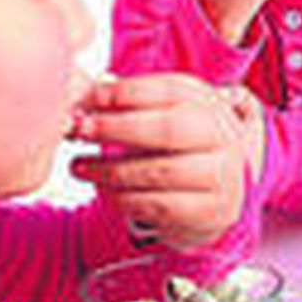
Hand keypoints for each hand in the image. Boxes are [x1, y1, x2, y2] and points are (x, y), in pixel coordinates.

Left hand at [69, 74, 260, 250]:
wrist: (217, 194)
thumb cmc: (179, 147)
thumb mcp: (163, 116)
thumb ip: (127, 105)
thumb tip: (82, 98)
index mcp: (209, 103)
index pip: (170, 89)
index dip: (127, 92)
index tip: (92, 99)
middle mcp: (222, 136)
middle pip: (168, 128)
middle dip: (118, 127)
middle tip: (82, 130)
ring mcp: (221, 175)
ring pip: (160, 172)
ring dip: (112, 170)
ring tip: (79, 166)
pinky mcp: (210, 211)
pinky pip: (159, 205)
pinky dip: (125, 198)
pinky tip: (104, 190)